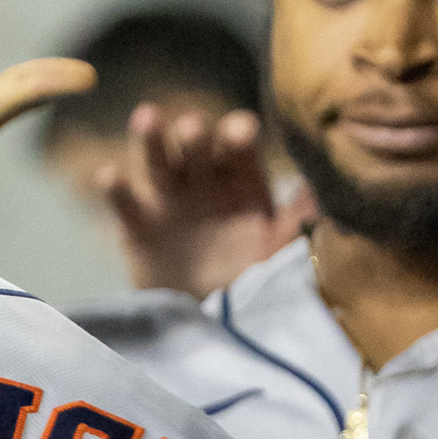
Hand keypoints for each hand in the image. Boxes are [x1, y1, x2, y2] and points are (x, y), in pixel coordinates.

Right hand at [101, 102, 312, 297]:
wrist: (213, 319)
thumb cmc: (251, 278)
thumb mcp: (281, 249)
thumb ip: (300, 218)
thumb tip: (327, 191)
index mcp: (241, 178)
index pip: (239, 142)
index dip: (238, 133)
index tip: (240, 135)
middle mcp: (204, 180)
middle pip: (196, 143)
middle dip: (194, 134)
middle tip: (193, 132)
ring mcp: (169, 199)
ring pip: (158, 160)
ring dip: (151, 140)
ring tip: (147, 119)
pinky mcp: (138, 224)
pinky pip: (125, 202)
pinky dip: (115, 188)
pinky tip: (110, 175)